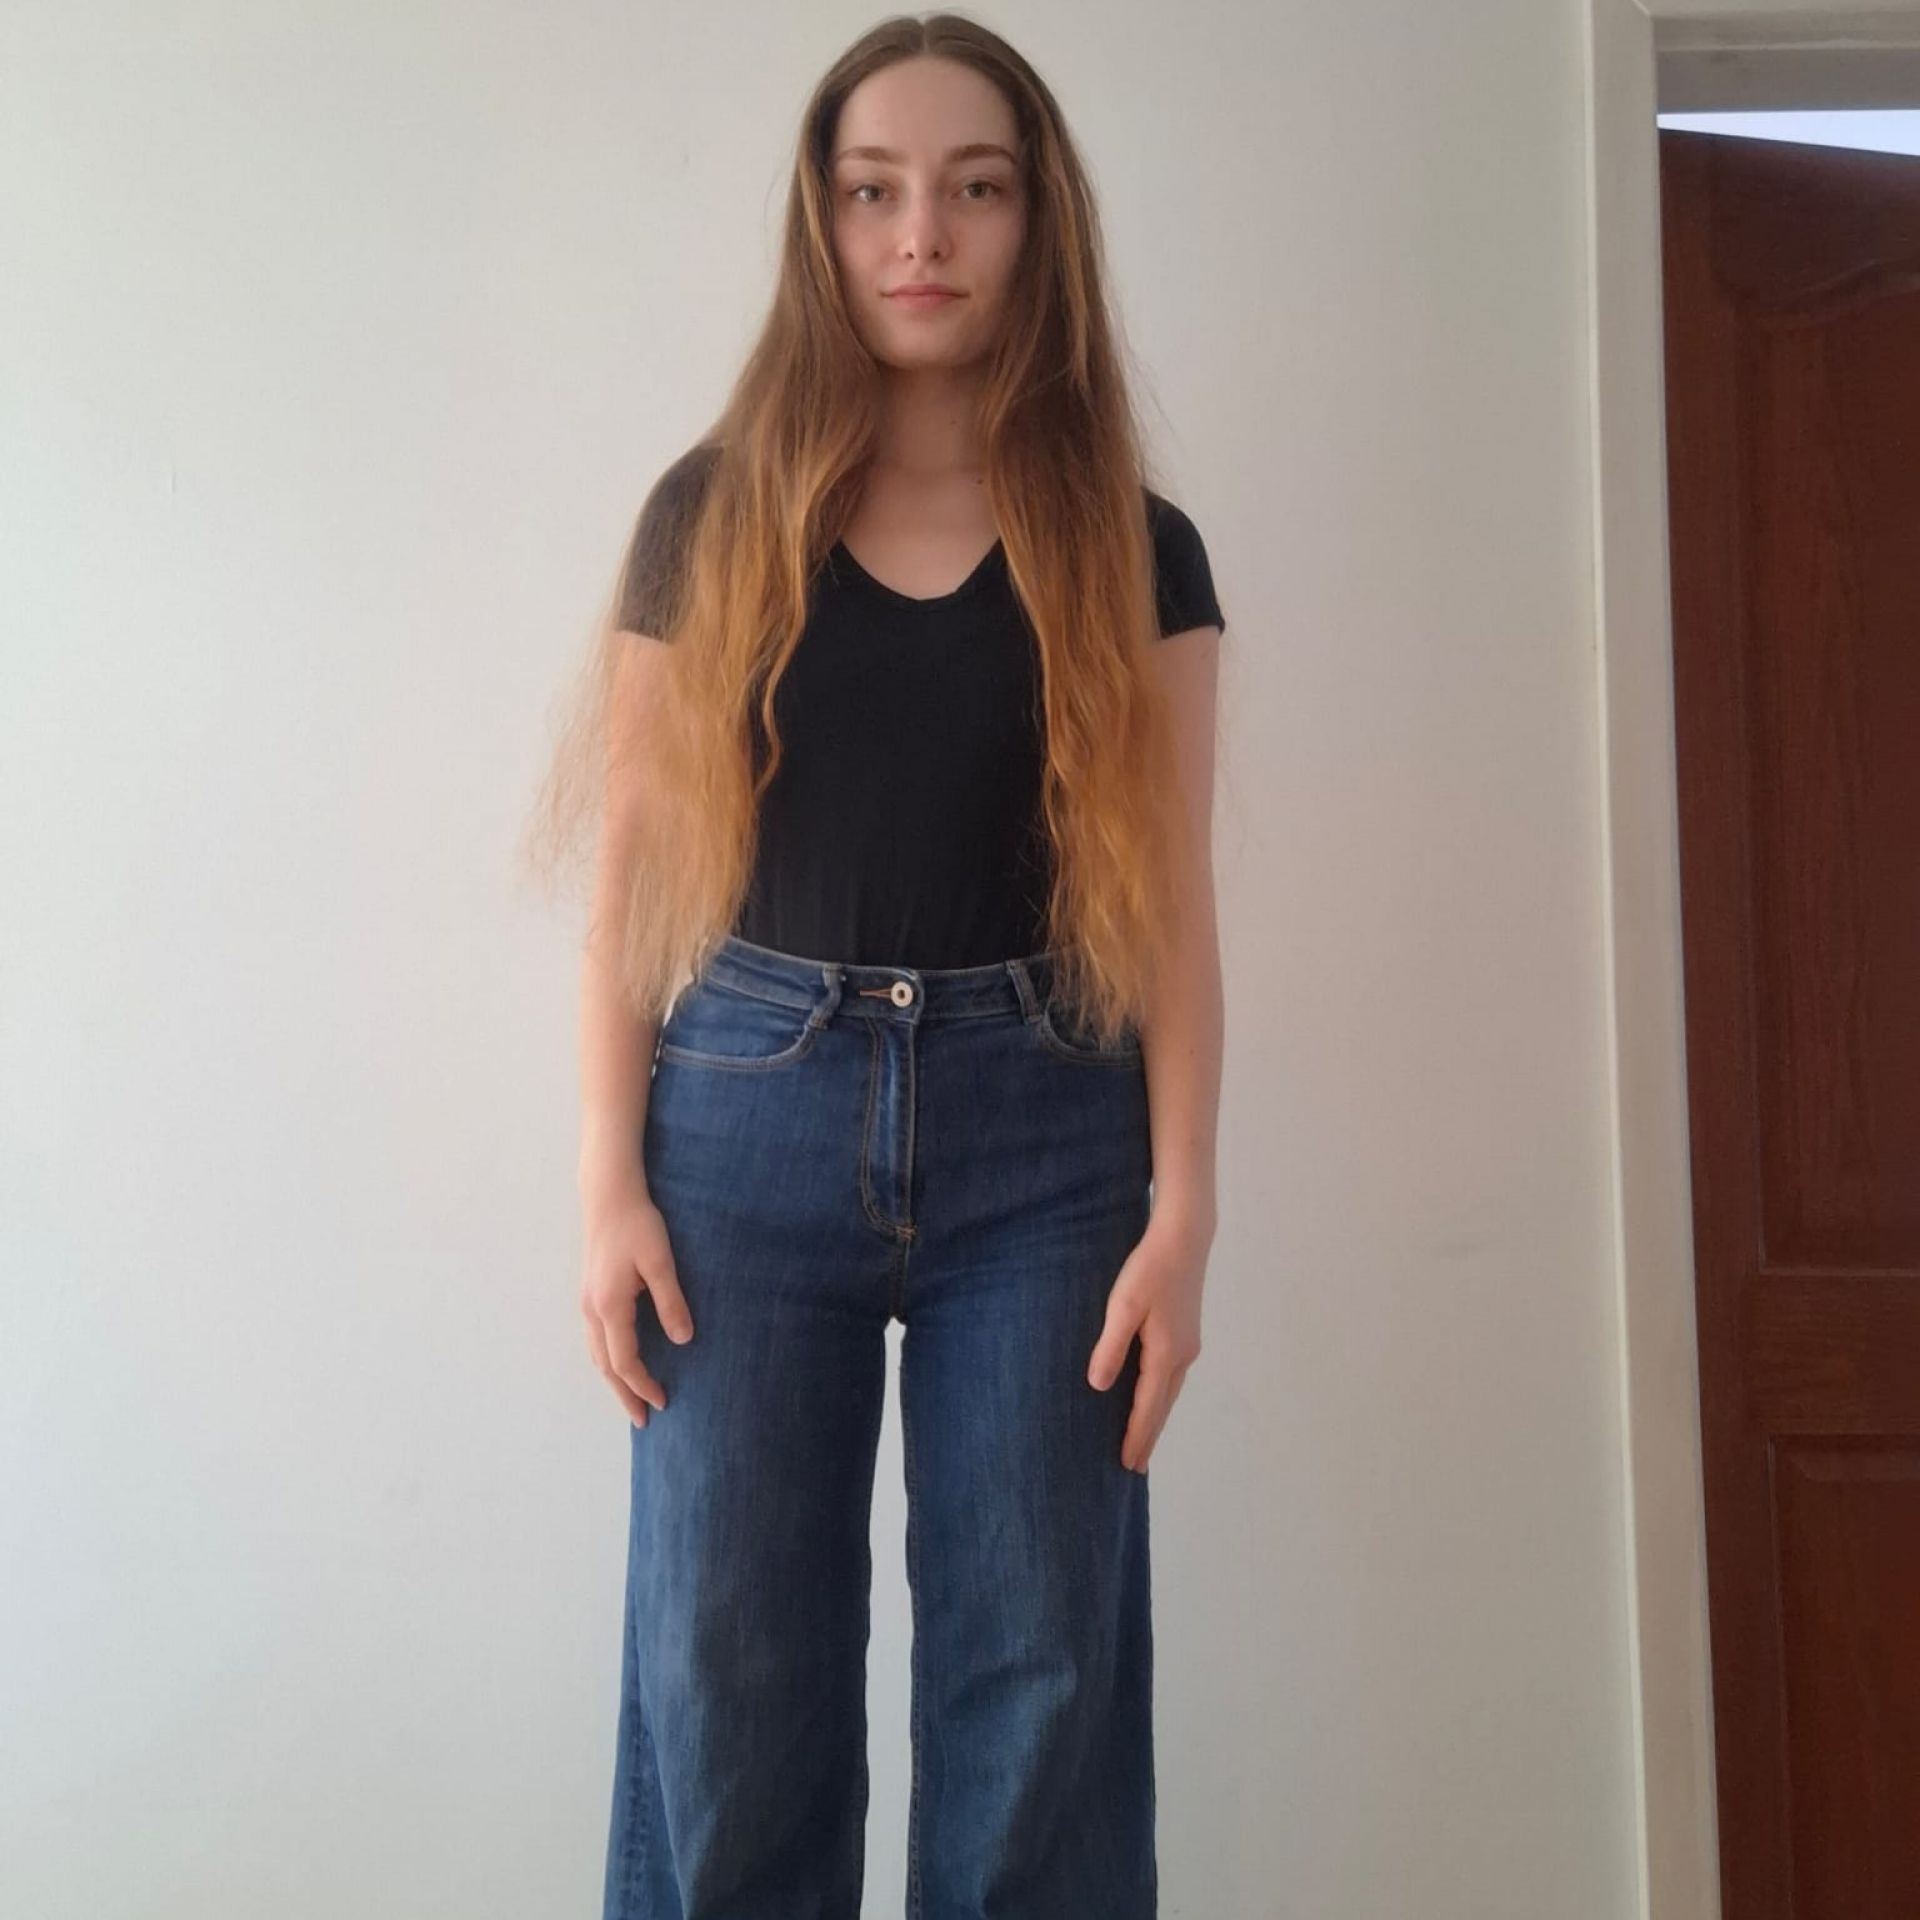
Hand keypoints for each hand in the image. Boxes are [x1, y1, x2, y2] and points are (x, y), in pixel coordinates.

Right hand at [580, 1168, 694, 1426]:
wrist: (609, 1196)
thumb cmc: (638, 1225)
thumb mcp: (660, 1263)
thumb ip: (671, 1302)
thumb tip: (684, 1340)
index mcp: (610, 1307)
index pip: (625, 1361)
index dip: (643, 1385)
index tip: (664, 1401)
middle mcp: (592, 1310)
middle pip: (605, 1366)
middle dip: (624, 1395)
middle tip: (643, 1420)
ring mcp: (588, 1302)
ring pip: (597, 1354)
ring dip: (614, 1380)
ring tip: (632, 1397)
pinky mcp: (591, 1293)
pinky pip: (596, 1340)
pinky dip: (608, 1360)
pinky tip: (620, 1361)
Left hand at [1086, 1203, 1211, 1472]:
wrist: (1185, 1238)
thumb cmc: (1150, 1269)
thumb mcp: (1124, 1306)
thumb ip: (1111, 1347)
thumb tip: (1098, 1387)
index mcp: (1166, 1354)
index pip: (1148, 1408)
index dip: (1136, 1436)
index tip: (1127, 1465)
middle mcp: (1183, 1356)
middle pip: (1162, 1406)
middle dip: (1148, 1436)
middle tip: (1135, 1466)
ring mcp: (1188, 1345)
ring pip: (1169, 1392)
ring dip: (1155, 1417)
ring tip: (1142, 1439)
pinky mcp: (1186, 1332)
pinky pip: (1171, 1378)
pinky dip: (1160, 1397)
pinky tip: (1152, 1396)